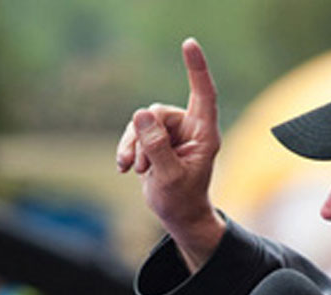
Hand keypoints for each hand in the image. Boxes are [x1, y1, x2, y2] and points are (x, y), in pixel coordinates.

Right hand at [117, 38, 225, 271]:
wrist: (177, 214)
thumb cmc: (181, 199)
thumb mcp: (169, 176)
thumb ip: (156, 147)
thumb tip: (141, 114)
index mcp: (205, 135)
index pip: (203, 94)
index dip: (197, 69)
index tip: (189, 45)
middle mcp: (191, 129)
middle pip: (158, 113)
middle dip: (144, 138)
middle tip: (142, 167)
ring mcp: (173, 133)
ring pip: (143, 123)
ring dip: (134, 147)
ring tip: (135, 170)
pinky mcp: (157, 140)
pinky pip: (135, 132)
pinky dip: (129, 150)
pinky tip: (126, 168)